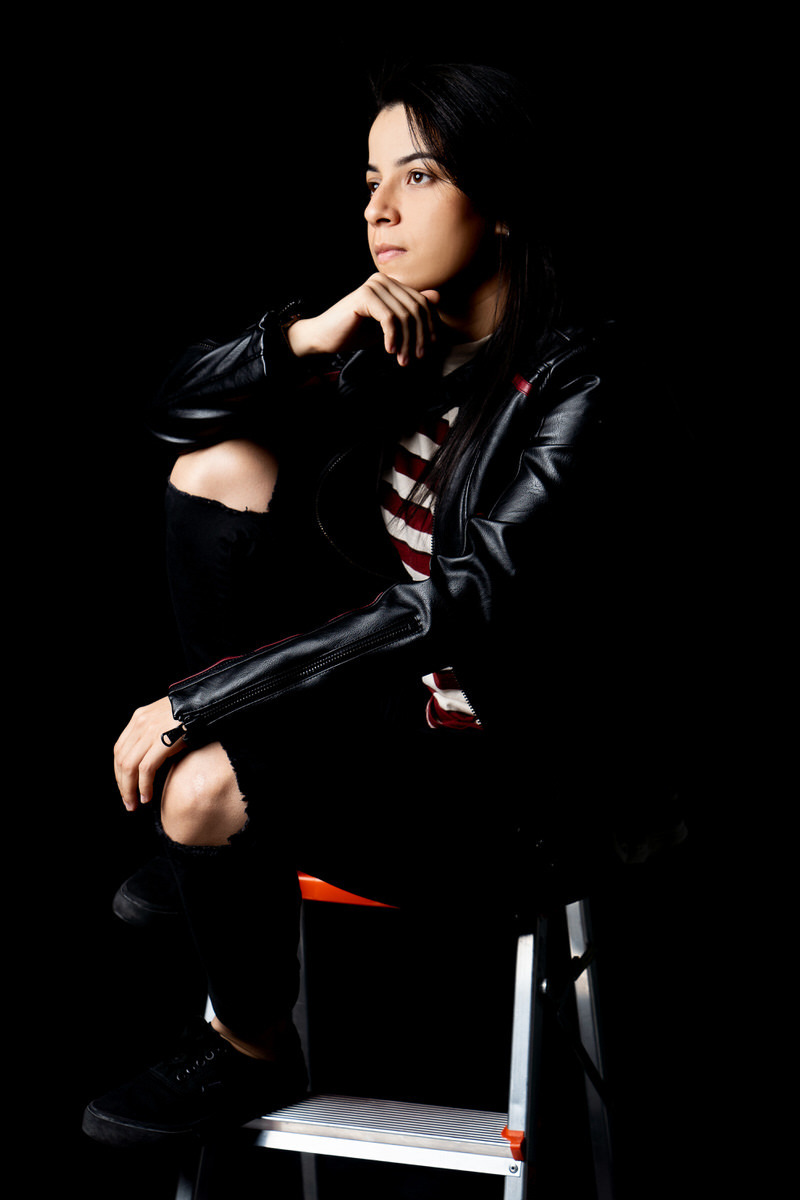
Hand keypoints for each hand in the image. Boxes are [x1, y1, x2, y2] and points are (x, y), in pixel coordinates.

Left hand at [114, 696, 185, 811]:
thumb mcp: (167, 718)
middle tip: (128, 802)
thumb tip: (153, 758)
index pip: (119, 750)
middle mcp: (140, 723)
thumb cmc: (193, 713)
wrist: (208, 702)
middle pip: (121, 760)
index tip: (125, 787)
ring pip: (129, 767)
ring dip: (129, 789)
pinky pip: (145, 768)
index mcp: (139, 717)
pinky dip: (144, 785)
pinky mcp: (163, 740)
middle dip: (122, 785)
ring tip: (135, 803)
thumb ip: (156, 733)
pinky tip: (146, 796)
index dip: (119, 772)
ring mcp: (150, 731)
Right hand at [287, 273, 439, 365]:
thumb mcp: (390, 326)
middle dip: (419, 337)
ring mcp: (374, 285)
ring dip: (406, 342)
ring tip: (403, 360)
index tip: (429, 348)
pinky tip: (389, 351)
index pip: (422, 302)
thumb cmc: (356, 332)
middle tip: (417, 358)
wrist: (325, 337)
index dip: (429, 326)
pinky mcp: (365, 296)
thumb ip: (410, 312)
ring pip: (405, 316)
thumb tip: (438, 296)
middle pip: (416, 309)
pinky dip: (393, 337)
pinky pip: (389, 319)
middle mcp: (383, 280)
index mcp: (391, 284)